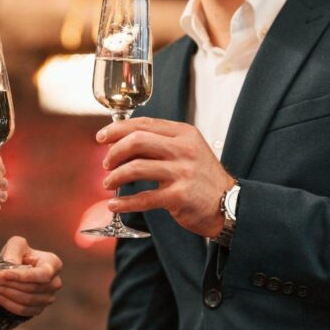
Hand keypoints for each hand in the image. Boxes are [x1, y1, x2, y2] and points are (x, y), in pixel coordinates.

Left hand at [0, 236, 62, 316]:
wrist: (16, 269)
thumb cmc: (20, 255)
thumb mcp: (17, 245)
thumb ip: (14, 251)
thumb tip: (10, 264)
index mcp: (53, 264)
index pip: (42, 274)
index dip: (23, 276)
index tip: (4, 274)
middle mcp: (54, 283)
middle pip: (32, 288)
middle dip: (8, 283)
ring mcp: (48, 298)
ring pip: (26, 301)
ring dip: (5, 293)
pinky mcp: (37, 309)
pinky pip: (22, 310)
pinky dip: (6, 302)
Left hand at [98, 117, 236, 237]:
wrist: (227, 203)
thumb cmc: (202, 178)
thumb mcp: (188, 150)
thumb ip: (162, 142)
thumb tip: (122, 141)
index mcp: (184, 134)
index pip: (144, 124)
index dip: (118, 129)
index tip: (101, 138)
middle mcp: (184, 150)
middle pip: (137, 141)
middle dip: (114, 152)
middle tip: (106, 164)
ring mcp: (182, 173)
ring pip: (136, 168)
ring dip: (116, 177)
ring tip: (109, 183)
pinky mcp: (179, 196)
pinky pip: (143, 198)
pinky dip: (124, 202)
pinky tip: (114, 205)